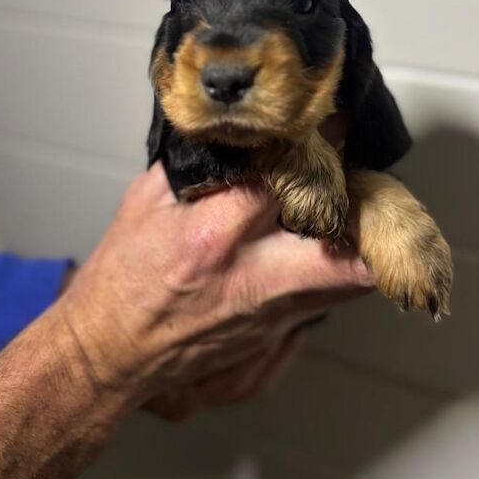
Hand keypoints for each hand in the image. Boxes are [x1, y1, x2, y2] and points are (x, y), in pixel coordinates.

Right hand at [60, 161, 373, 408]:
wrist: (110, 352)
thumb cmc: (122, 278)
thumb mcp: (144, 202)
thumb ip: (196, 167)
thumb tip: (237, 138)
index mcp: (213, 235)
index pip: (287, 181)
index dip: (318, 148)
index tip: (333, 126)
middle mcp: (251, 278)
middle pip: (345, 249)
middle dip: (368, 212)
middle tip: (362, 182)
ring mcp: (269, 315)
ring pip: (351, 281)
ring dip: (362, 243)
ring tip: (352, 212)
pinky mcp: (273, 337)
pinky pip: (328, 301)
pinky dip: (337, 272)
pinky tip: (325, 249)